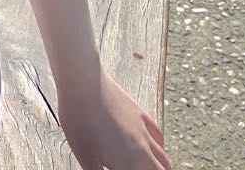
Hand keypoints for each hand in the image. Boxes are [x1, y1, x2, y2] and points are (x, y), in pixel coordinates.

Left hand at [57, 67, 171, 169]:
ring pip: (164, 157)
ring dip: (161, 167)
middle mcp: (144, 147)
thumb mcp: (86, 158)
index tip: (121, 169)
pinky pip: (158, 135)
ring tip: (152, 169)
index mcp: (132, 162)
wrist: (83, 82)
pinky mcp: (140, 113)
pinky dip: (160, 148)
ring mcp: (143, 129)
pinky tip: (154, 148)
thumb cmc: (80, 121)